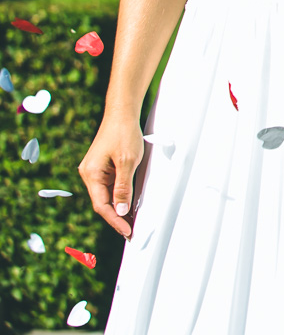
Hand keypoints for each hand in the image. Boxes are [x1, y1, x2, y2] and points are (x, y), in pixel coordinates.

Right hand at [79, 115, 144, 238]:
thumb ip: (123, 187)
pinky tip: (127, 204)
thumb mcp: (128, 162)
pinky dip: (119, 196)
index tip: (127, 232)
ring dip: (117, 208)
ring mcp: (95, 170)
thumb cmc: (124, 134)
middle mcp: (89, 174)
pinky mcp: (103, 167)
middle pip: (102, 202)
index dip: (114, 220)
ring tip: (131, 222)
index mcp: (91, 174)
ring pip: (106, 195)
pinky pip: (109, 186)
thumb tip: (119, 211)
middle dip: (115, 218)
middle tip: (130, 232)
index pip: (102, 205)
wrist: (122, 114)